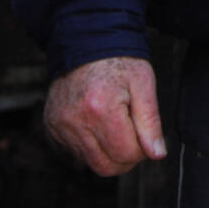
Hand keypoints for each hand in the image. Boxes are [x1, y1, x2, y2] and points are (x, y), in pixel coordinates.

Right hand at [43, 56, 166, 176]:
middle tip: (132, 134)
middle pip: (105, 167)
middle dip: (124, 157)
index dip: (141, 149)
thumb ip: (150, 122)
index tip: (144, 133)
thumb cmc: (119, 61)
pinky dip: (89, 143)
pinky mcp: (52, 125)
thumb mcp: (144, 84)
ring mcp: (60, 125)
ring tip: (113, 122)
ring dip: (106, 150)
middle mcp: (76, 120)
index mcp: (101, 108)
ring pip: (89, 161)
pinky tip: (96, 121)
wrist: (87, 40)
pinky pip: (74, 151)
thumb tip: (157, 154)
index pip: (126, 155)